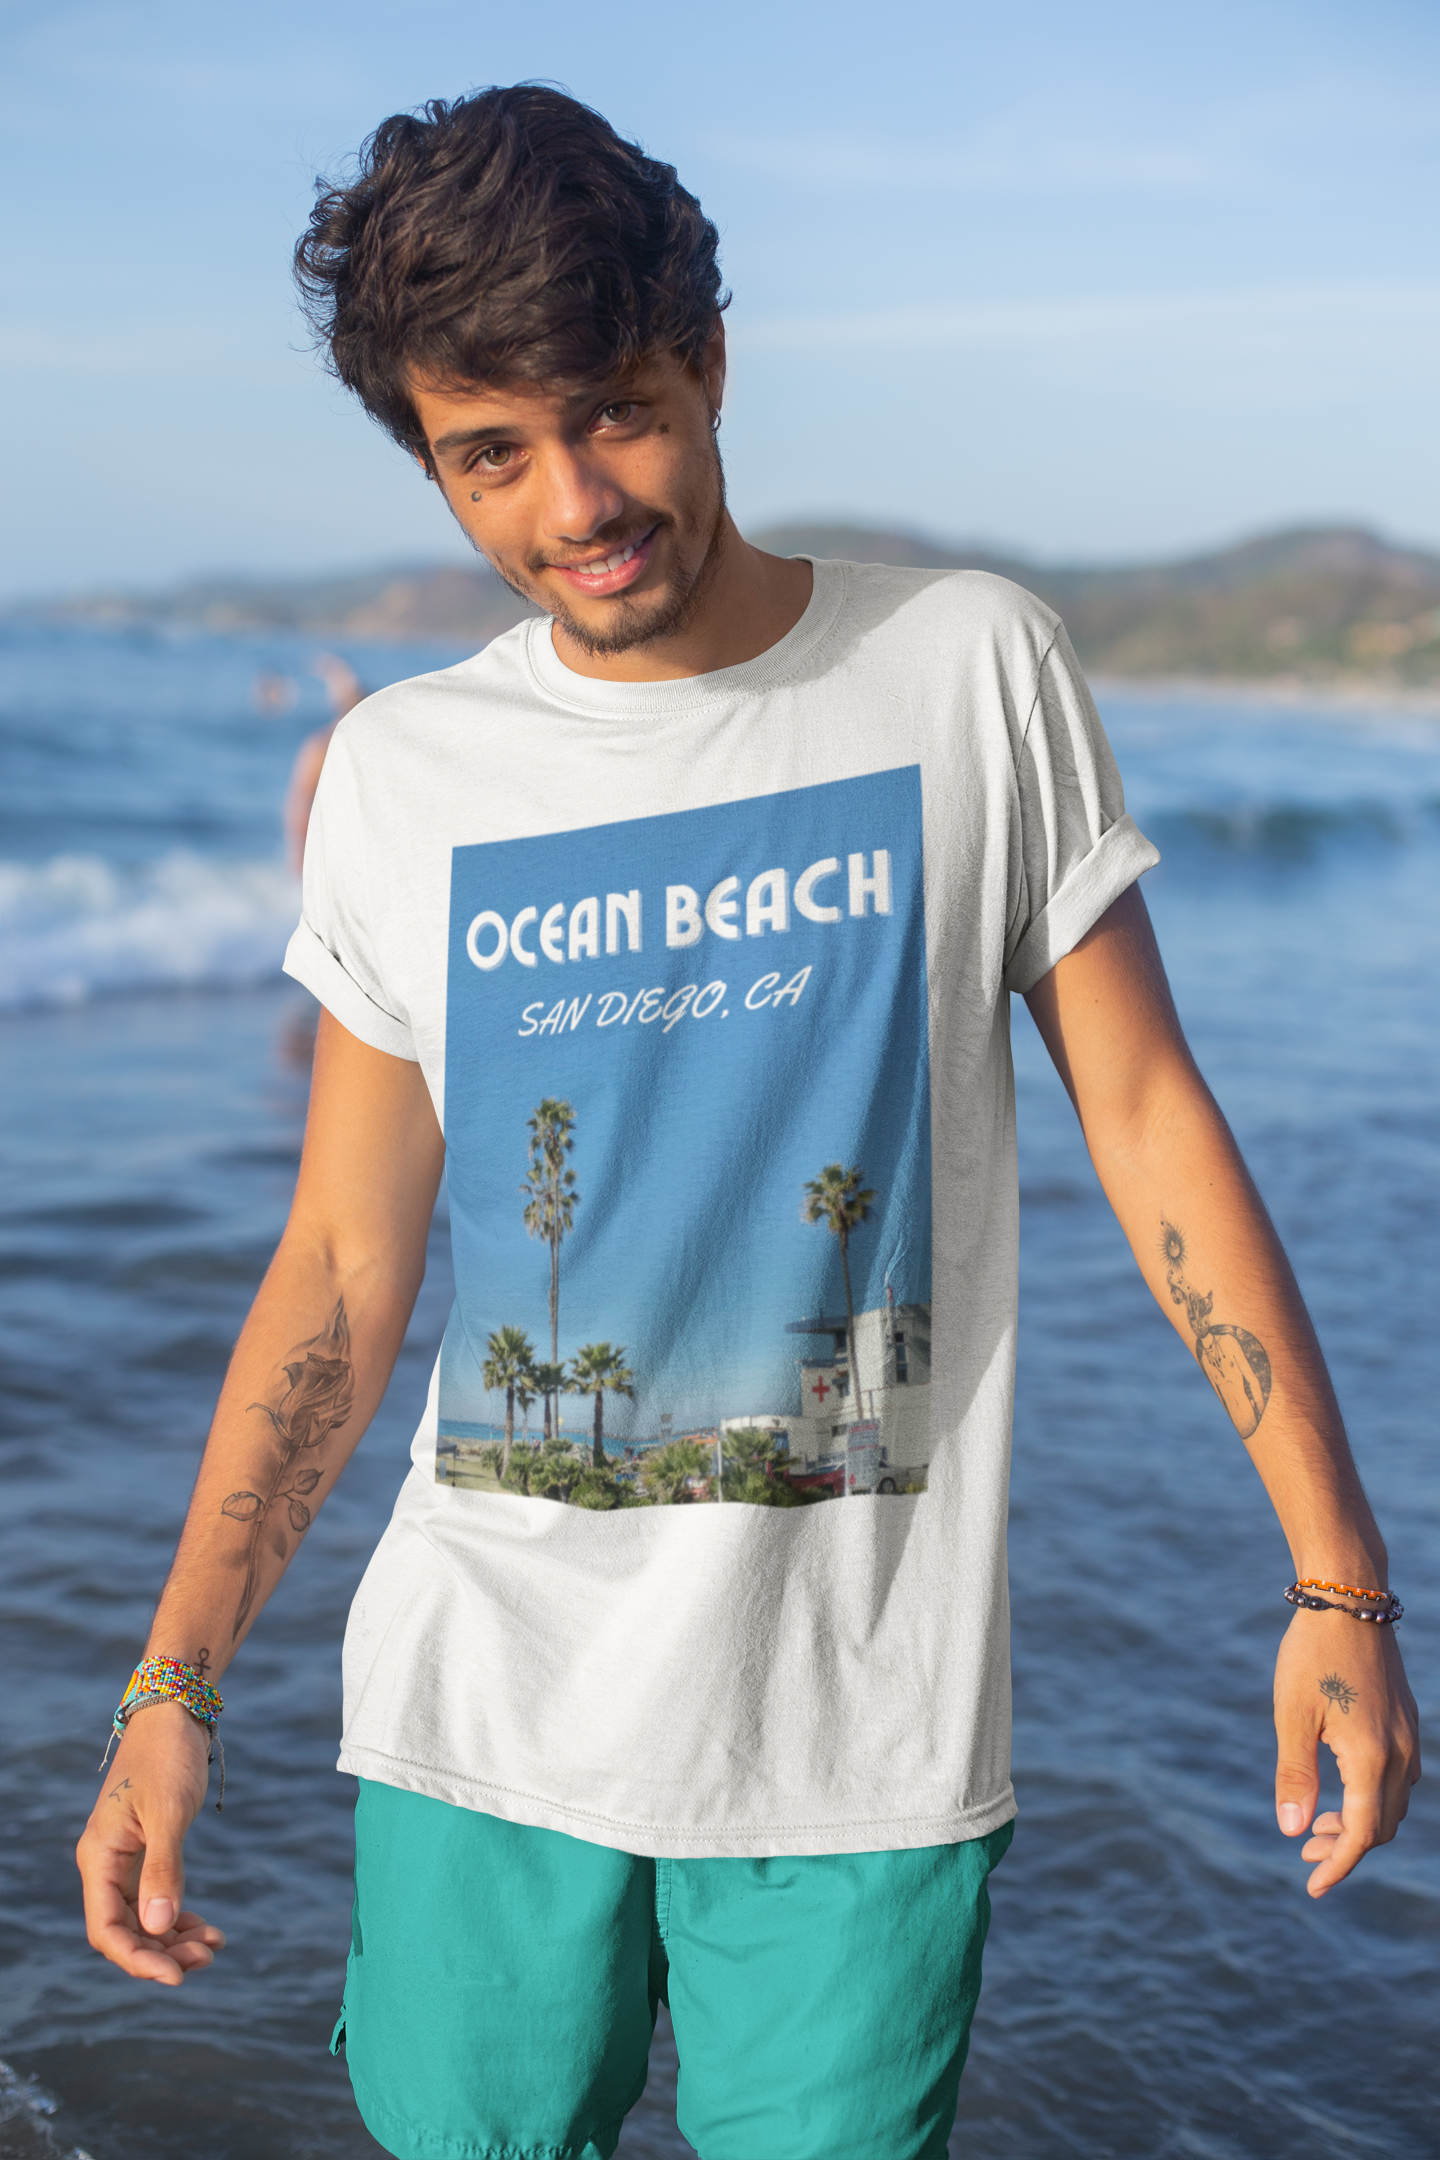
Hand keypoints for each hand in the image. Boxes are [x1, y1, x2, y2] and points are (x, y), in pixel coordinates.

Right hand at [76, 1701, 226, 1984]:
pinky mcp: (144, 1850)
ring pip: (141, 1918)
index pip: (106, 1930)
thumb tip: (159, 1927)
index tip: (177, 1977)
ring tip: (213, 1946)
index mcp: (98, 1857)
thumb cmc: (167, 1755)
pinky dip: (178, 1916)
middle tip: (207, 1959)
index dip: (138, 1960)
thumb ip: (163, 1869)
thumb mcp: (168, 1812)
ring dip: (173, 1938)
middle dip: (162, 1952)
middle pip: (124, 1930)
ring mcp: (123, 1858)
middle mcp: (104, 1863)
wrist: (174, 1711)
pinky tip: (206, 1927)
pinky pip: (154, 1898)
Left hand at [1273, 1607, 1419, 1895]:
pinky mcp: (1405, 1720)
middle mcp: (1400, 1753)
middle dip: (1346, 1848)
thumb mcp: (1292, 1716)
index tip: (1312, 1888)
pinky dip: (1372, 1796)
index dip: (1338, 1866)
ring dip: (1361, 1823)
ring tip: (1317, 1823)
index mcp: (1373, 1758)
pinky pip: (1398, 1777)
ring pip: (1393, 1803)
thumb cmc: (1311, 1655)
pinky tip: (1341, 1787)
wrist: (1347, 1600)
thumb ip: (1295, 1776)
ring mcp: (1407, 1735)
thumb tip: (1292, 1831)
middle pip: (1382, 1826)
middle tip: (1304, 1852)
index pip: (1362, 1834)